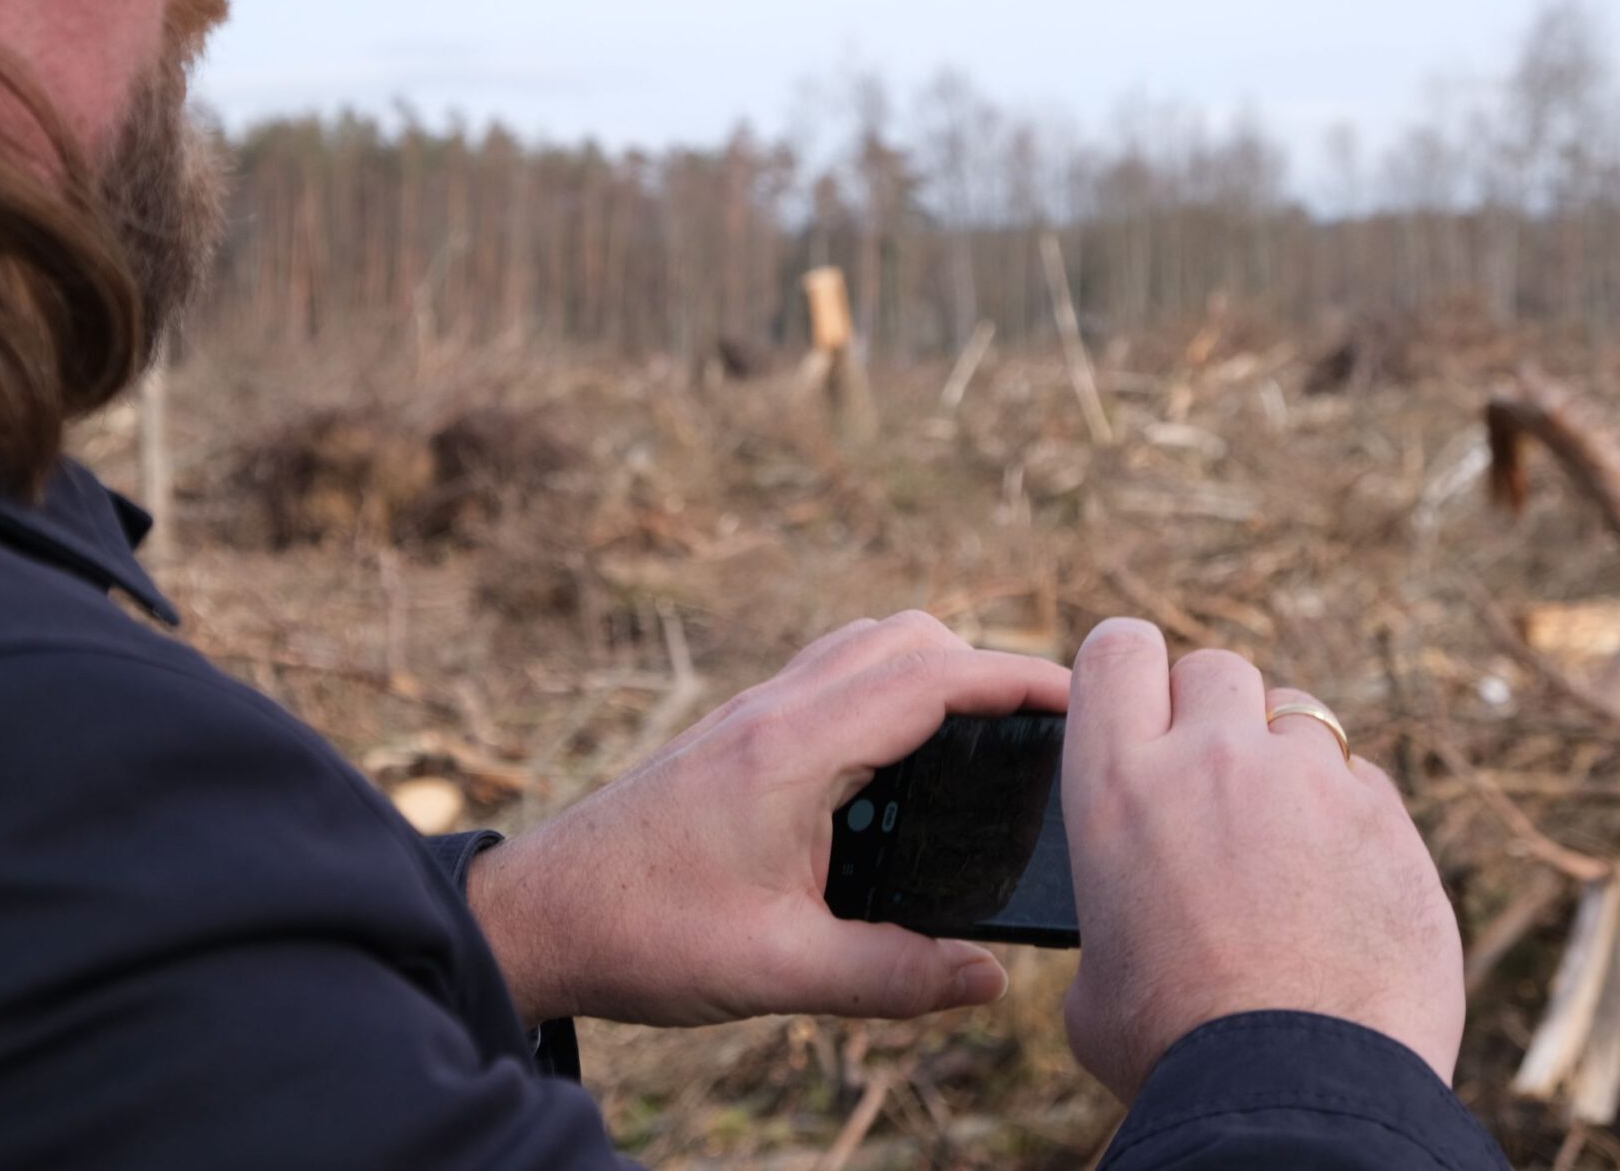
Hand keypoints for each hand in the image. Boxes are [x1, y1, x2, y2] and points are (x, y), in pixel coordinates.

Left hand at [466, 612, 1069, 1027]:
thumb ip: (891, 976)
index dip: (1017, 678)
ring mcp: (749, 714)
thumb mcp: (778, 972)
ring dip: (930, 673)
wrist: (536, 915)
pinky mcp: (735, 734)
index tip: (1082, 698)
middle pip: (905, 638)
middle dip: (984, 667)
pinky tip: (898, 775)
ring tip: (983, 746)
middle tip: (1041, 732)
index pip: (930, 677)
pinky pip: (830, 678)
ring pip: (864, 648)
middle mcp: (773, 710)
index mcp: (792, 748)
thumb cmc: (642, 935)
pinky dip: (884, 694)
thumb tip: (988, 981)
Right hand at [1059, 618, 1464, 1100]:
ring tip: (1286, 839)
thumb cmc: (1174, 1047)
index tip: (1140, 706)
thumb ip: (1113, 898)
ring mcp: (1310, 782)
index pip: (1116, 648)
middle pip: (1215, 668)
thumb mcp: (1095, 967)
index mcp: (1117, 785)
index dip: (1128, 670)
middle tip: (1214, 783)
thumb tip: (1130, 916)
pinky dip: (1348, 817)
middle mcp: (1212, 759)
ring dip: (1286, 760)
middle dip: (1214, 713)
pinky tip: (1341, 887)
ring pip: (1299, 715)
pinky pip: (1363, 783)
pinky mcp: (1390, 822)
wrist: (1296, 1093)